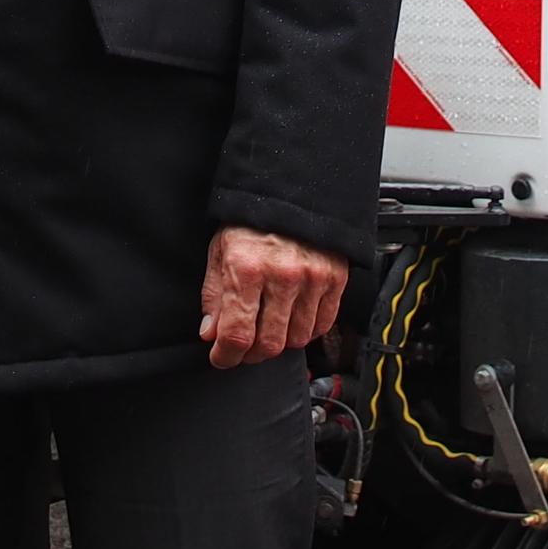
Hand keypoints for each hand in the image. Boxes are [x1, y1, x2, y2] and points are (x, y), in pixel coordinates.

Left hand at [199, 225, 346, 368]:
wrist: (291, 190)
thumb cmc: (250, 221)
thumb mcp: (220, 251)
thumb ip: (214, 296)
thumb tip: (211, 334)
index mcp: (247, 268)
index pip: (237, 335)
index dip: (225, 356)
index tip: (221, 358)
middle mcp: (283, 276)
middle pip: (269, 344)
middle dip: (251, 354)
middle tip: (243, 347)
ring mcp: (313, 278)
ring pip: (296, 340)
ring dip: (279, 342)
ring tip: (268, 327)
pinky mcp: (335, 278)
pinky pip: (322, 325)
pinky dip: (306, 330)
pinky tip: (292, 319)